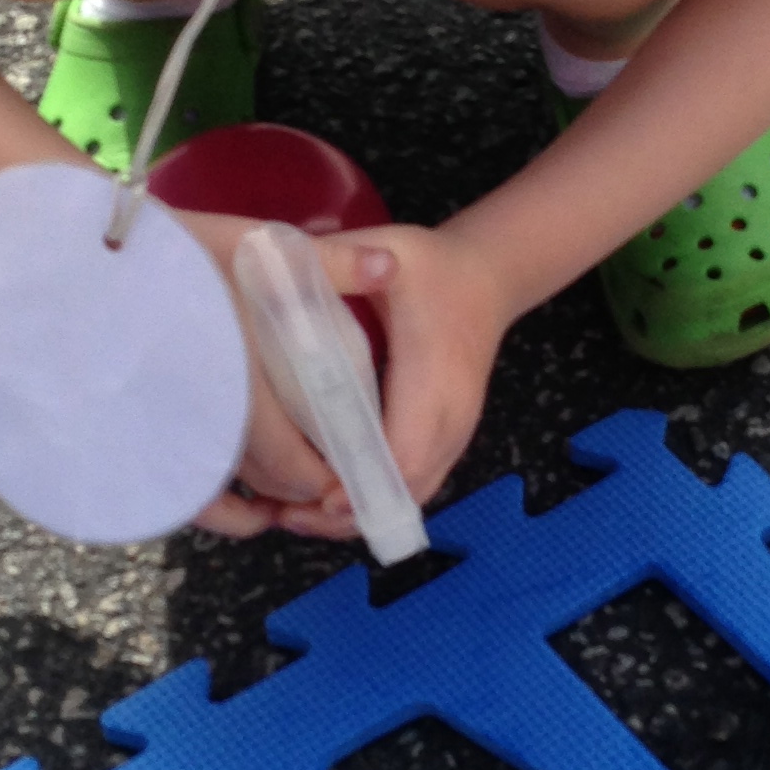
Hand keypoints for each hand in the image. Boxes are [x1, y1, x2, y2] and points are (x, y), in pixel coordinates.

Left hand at [168, 213, 512, 543]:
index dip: (361, 483)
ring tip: (293, 515)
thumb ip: (341, 264)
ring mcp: (454, 435)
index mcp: (434, 374)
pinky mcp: (448, 443)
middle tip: (283, 514)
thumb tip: (281, 270)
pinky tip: (324, 502)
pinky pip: (413, 488)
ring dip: (357, 516)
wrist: (488, 279)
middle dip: (347, 513)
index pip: (404, 450)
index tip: (312, 498)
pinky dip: (373, 504)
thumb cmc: (432, 267)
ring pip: (410, 498)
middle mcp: (451, 416)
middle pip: (406, 490)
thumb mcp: (390, 253)